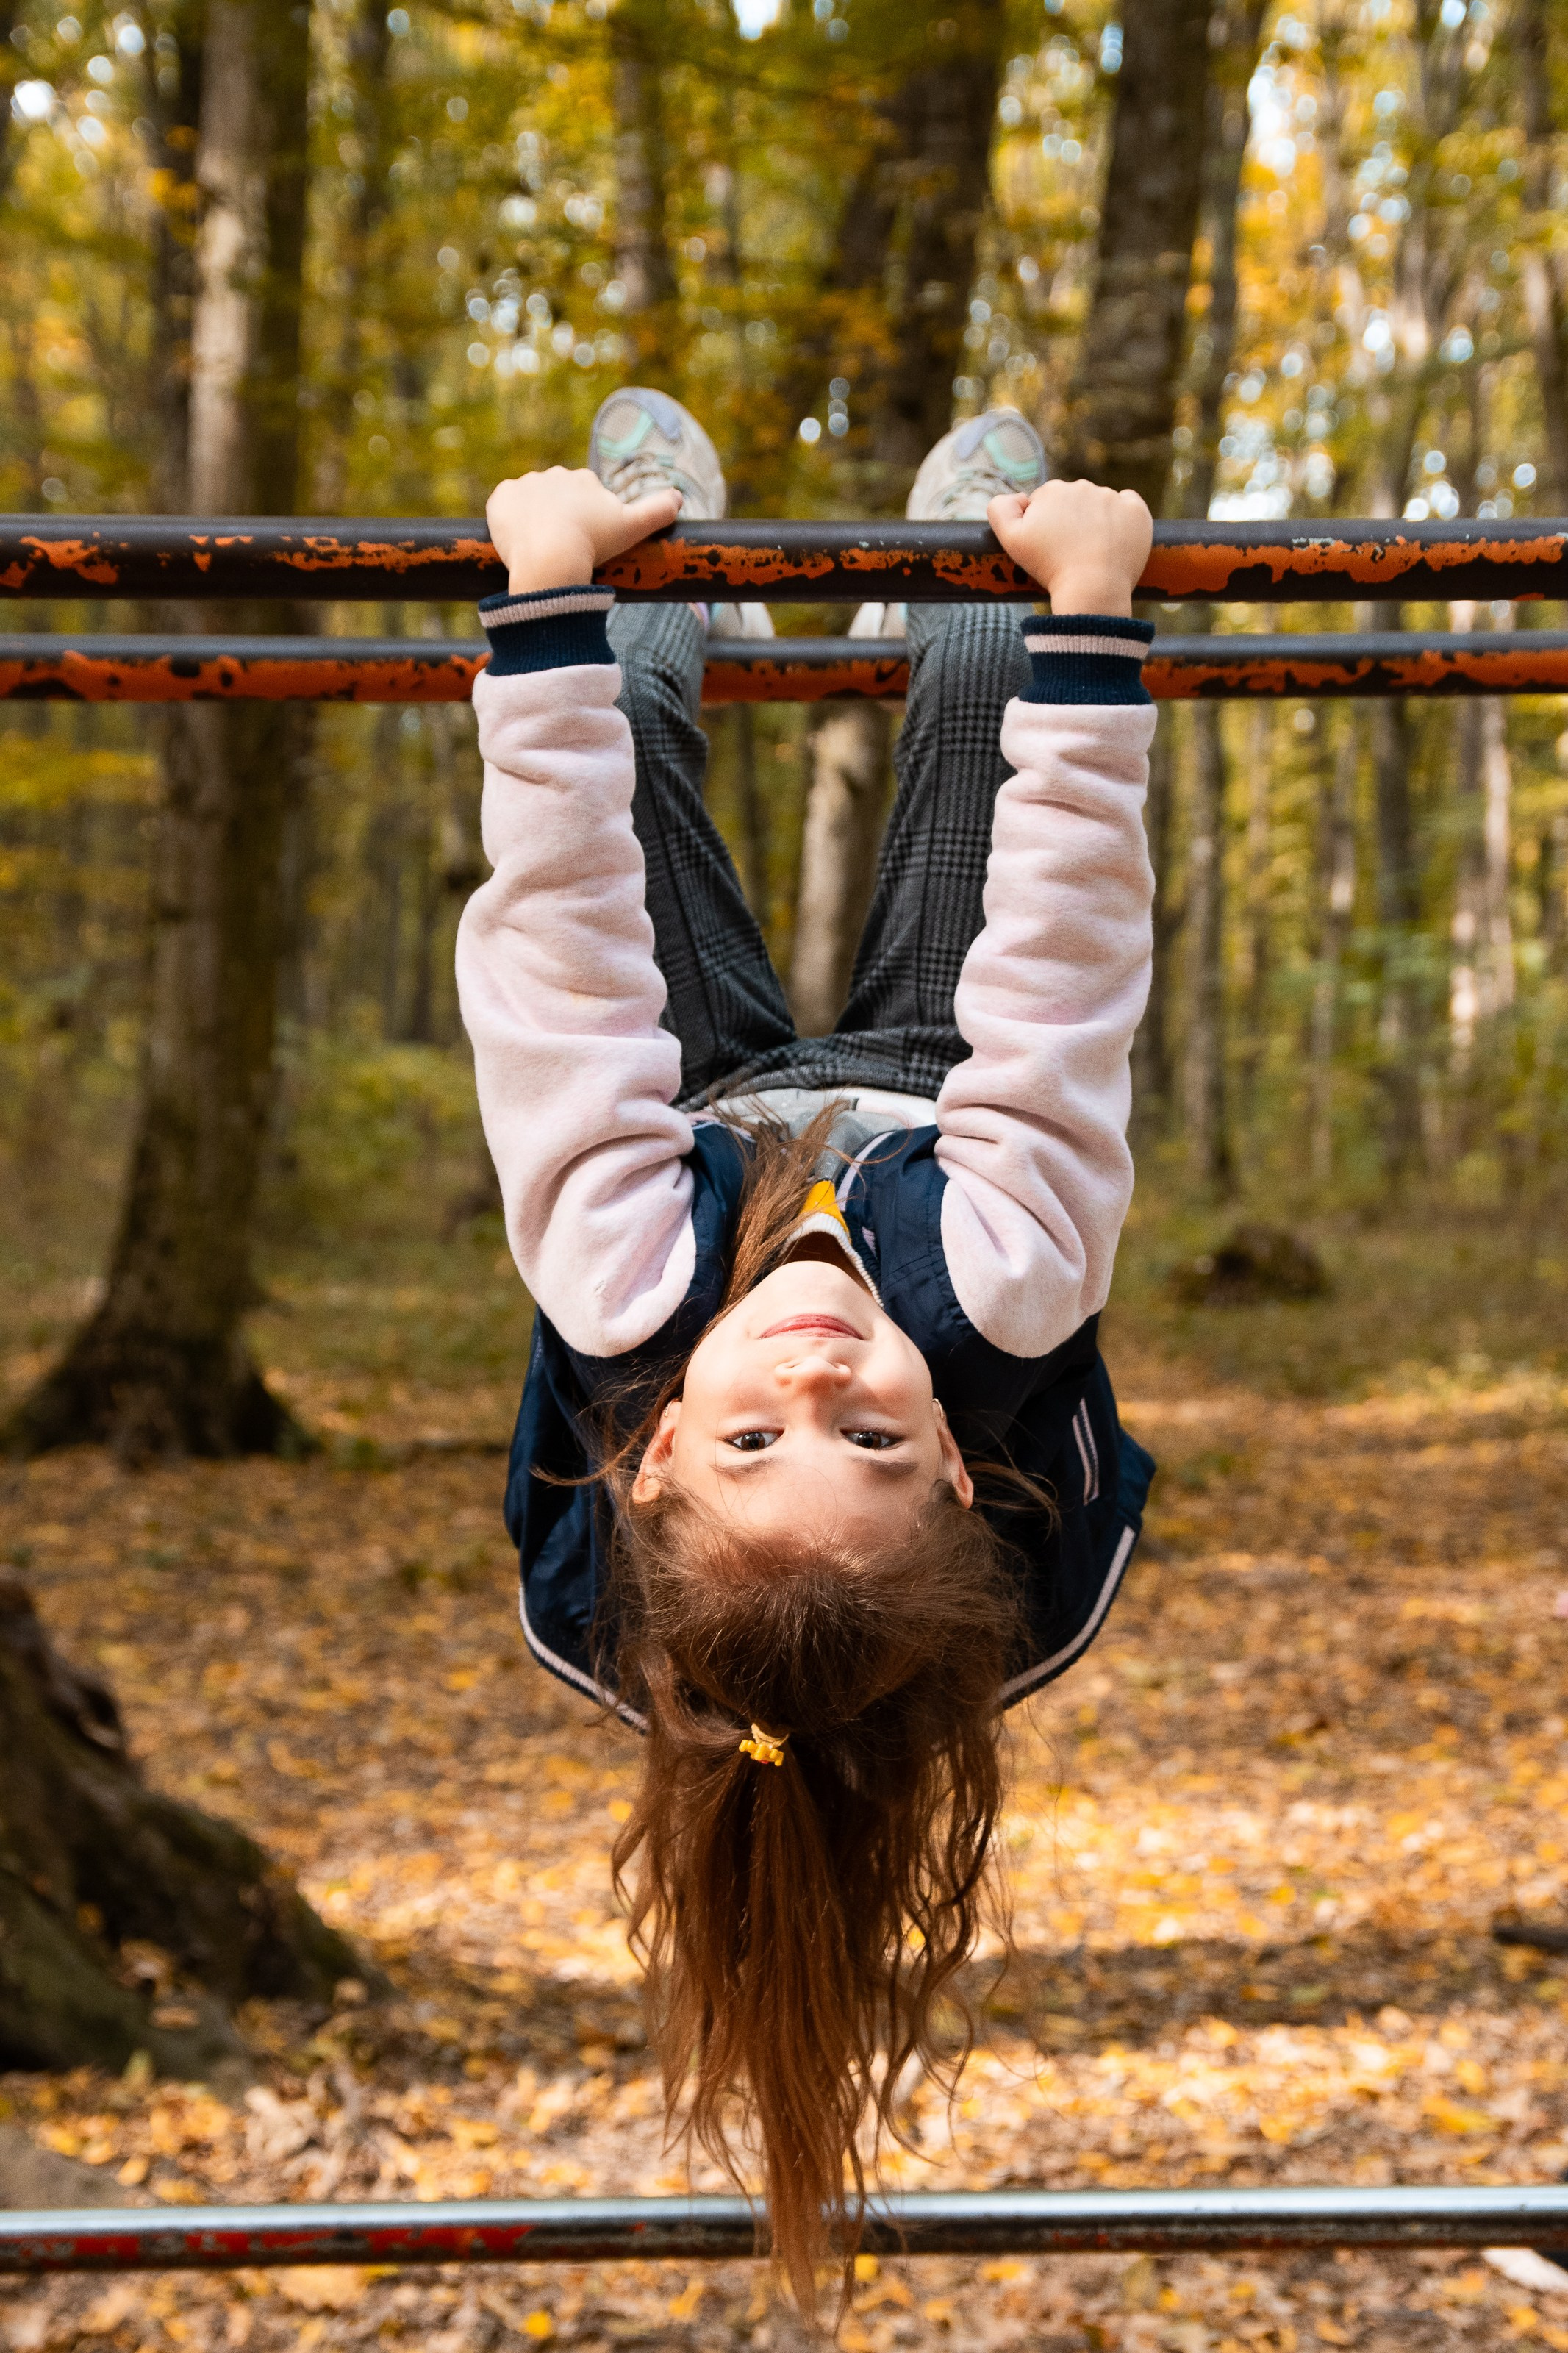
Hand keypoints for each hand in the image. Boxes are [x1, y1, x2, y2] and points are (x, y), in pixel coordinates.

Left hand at [485, 467, 681, 594]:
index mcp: (584, 479)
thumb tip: (679, 498)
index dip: (586, 525)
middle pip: (556, 500)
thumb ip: (659, 511)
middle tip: (563, 551)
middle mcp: (554, 475)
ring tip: (540, 551)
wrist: (552, 556)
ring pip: (530, 504)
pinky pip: (504, 508)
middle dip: (560, 521)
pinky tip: (517, 542)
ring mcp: (525, 485)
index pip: (585, 500)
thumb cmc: (595, 545)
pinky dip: (509, 522)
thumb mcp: (634, 528)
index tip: (586, 545)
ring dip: (534, 522)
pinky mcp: (501, 498)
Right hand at [986, 477, 1152, 616]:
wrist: (1092, 588)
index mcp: (1052, 491)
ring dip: (1096, 523)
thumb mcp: (1010, 540)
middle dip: (1070, 523)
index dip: (1045, 529)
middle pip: (1073, 504)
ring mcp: (1112, 497)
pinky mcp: (1136, 510)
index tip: (1050, 548)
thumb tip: (1018, 495)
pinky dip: (1123, 519)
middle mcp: (1082, 486)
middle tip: (1070, 553)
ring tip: (1093, 552)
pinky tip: (1115, 539)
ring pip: (1100, 506)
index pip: (1046, 505)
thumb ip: (1000, 509)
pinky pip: (1129, 505)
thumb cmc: (1049, 567)